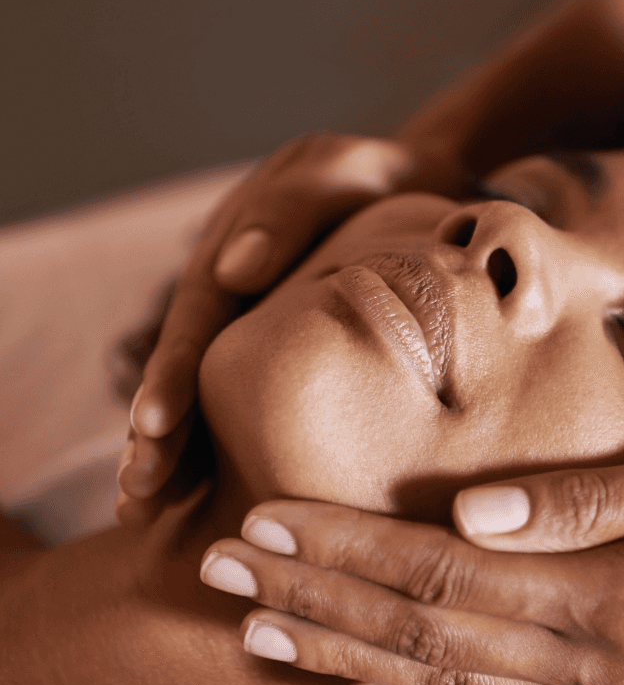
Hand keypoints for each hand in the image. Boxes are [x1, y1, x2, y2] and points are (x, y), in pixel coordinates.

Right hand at [116, 132, 464, 518]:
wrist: (421, 189)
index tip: (156, 427)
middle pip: (190, 364)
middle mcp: (234, 289)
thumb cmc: (384, 182)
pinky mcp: (288, 346)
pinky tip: (210, 496)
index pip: (199, 315)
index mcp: (236, 245)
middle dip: (160, 430)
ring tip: (148, 513)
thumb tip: (234, 269)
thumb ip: (293, 210)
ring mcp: (257, 321)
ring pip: (213, 390)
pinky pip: (254, 397)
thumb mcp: (345, 171)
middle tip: (141, 494)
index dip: (173, 371)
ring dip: (180, 449)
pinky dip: (229, 443)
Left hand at [198, 440, 623, 684]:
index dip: (343, 547)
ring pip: (444, 682)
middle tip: (220, 572)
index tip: (262, 521)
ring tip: (262, 633)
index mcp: (615, 599)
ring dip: (344, 654)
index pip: (440, 570)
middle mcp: (598, 666)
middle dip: (313, 599)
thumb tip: (474, 505)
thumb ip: (589, 499)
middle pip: (422, 630)